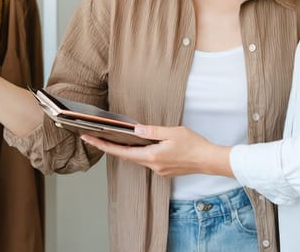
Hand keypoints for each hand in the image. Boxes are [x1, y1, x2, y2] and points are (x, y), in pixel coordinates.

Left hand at [81, 125, 233, 177]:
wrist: (209, 160)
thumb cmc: (194, 145)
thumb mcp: (172, 132)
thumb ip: (152, 131)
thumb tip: (136, 130)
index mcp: (152, 156)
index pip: (121, 152)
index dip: (103, 145)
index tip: (90, 139)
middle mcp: (153, 165)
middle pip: (126, 156)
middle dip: (110, 146)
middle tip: (95, 136)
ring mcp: (158, 169)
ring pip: (137, 158)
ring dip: (126, 150)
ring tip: (114, 139)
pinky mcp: (165, 169)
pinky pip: (147, 160)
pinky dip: (140, 152)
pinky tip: (140, 144)